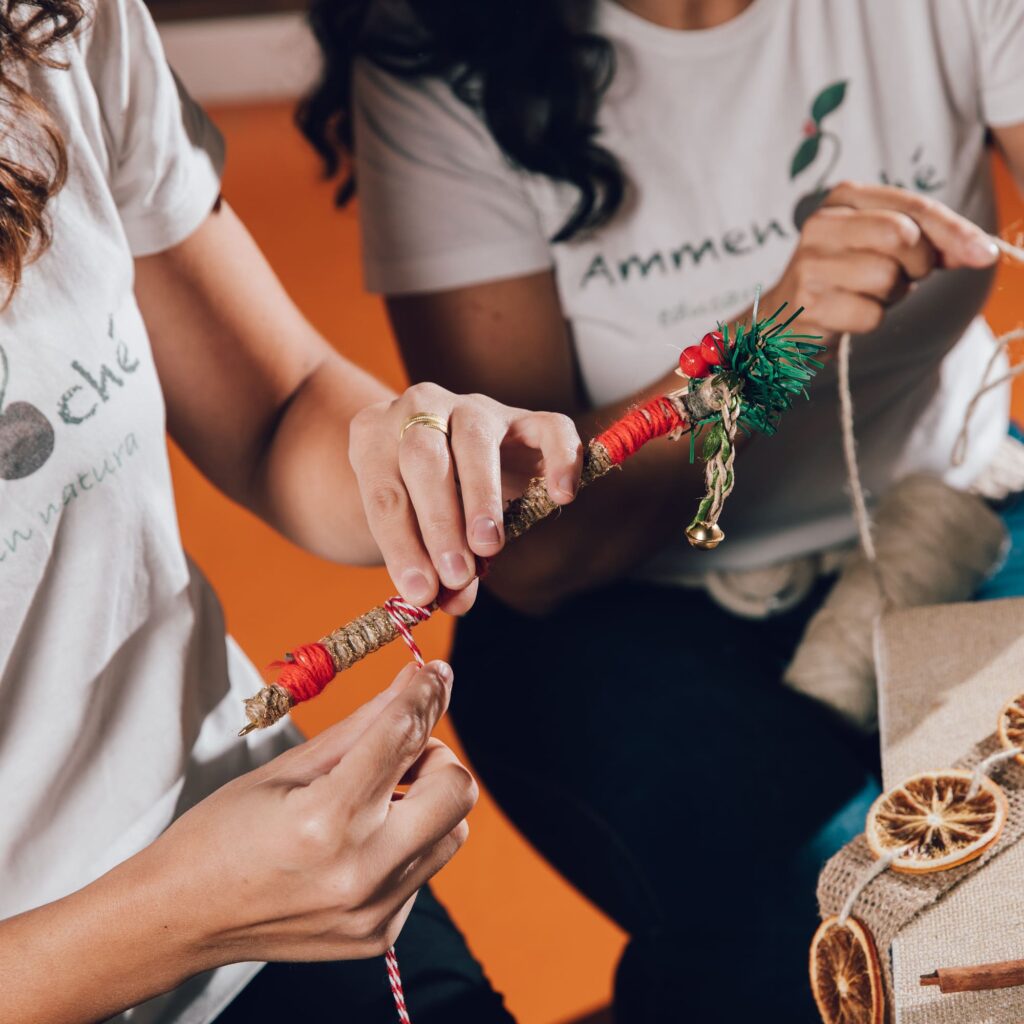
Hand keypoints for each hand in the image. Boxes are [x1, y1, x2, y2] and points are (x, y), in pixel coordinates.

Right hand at [138, 661, 475, 965]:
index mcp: (327, 818)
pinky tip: (358, 844)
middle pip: (456, 790)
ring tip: (377, 797)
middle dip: (437, 755)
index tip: (436, 670)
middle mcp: (361, 871)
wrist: (182, 917)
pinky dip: (405, 844)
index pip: (402, 736)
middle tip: (401, 750)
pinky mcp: (379, 936)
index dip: (425, 694)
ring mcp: (374, 911)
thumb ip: (363, 724)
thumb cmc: (224, 831)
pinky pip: (424, 870)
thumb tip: (415, 678)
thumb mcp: (288, 766)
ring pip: (451, 831)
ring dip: (427, 801)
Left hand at [348, 383, 583, 612]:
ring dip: (482, 498)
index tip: (421, 592)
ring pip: (475, 440)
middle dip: (440, 522)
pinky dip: (560, 458)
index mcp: (374, 437)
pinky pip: (550, 427)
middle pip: (424, 459)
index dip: (402, 546)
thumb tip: (454, 602)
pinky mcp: (523, 416)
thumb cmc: (422, 499)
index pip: (384, 494)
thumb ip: (434, 565)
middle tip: (456, 573)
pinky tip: (562, 496)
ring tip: (488, 548)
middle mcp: (418, 408)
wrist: (449, 454)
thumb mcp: (414, 530)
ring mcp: (472, 406)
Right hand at [764, 181, 998, 338]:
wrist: (781, 319)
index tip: (983, 254)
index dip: (955, 231)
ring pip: (887, 278)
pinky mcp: (808, 305)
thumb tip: (981, 252)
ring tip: (868, 294)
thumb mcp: (881, 245)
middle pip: (902, 237)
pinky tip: (849, 313)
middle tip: (905, 276)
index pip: (913, 208)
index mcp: (842, 200)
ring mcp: (810, 265)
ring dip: (892, 295)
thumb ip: (930, 241)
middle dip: (918, 264)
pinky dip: (871, 319)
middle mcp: (821, 226)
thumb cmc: (841, 277)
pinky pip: (870, 314)